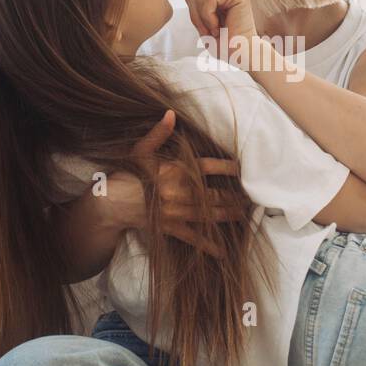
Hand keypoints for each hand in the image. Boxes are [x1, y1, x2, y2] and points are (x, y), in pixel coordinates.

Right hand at [106, 110, 241, 251]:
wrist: (113, 202)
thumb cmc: (129, 173)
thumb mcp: (141, 150)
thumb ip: (159, 132)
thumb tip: (170, 113)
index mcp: (177, 171)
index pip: (209, 166)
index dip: (228, 166)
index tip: (243, 168)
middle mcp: (181, 192)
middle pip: (216, 194)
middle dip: (235, 196)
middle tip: (252, 196)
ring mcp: (177, 212)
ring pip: (210, 214)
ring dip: (229, 215)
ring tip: (244, 213)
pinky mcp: (171, 229)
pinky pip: (193, 238)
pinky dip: (208, 246)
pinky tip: (222, 251)